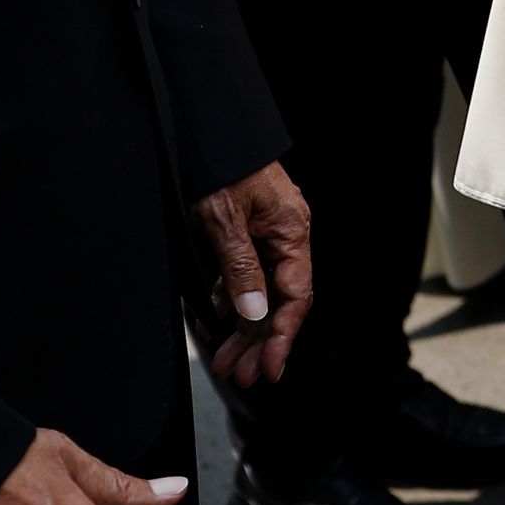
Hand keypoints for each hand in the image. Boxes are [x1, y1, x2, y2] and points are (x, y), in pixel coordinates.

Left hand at [191, 162, 311, 391]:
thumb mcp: (223, 220)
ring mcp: (267, 235)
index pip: (295, 297)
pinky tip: (217, 327)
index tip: (270, 369)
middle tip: (240, 378)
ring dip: (243, 330)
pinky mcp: (247, 233)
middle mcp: (286, 236)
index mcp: (292, 232)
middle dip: (259, 343)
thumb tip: (252, 316)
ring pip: (259, 294)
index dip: (283, 337)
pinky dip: (230, 304)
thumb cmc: (219, 165)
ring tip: (225, 364)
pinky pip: (243, 277)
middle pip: (279, 302)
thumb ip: (240, 269)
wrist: (209, 126)